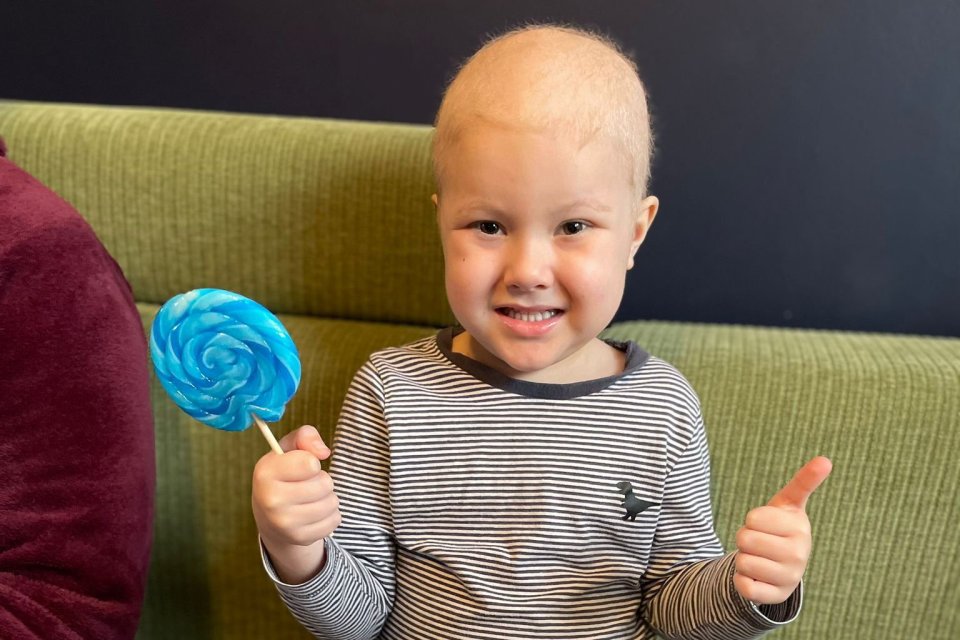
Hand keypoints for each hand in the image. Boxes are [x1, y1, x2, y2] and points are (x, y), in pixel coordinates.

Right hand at [251, 425, 340, 582]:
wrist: (270, 516)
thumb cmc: (284, 474)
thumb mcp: (289, 447)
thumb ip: (306, 436)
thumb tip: (323, 452)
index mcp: (265, 472)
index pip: (310, 463)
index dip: (311, 462)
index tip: (302, 466)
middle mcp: (270, 500)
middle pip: (325, 483)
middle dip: (322, 480)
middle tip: (307, 484)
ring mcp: (284, 523)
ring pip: (332, 503)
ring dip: (328, 497)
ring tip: (311, 498)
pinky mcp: (299, 538)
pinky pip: (335, 520)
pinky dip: (330, 515)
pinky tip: (314, 513)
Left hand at [733, 456, 832, 604]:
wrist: (783, 565)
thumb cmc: (781, 527)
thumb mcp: (790, 503)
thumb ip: (804, 481)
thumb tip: (825, 459)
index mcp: (800, 528)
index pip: (753, 518)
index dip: (752, 519)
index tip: (766, 522)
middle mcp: (798, 554)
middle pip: (744, 540)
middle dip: (745, 538)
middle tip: (760, 541)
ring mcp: (788, 578)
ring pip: (741, 562)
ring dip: (742, 559)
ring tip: (760, 557)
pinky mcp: (775, 597)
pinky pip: (743, 586)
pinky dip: (741, 580)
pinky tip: (756, 577)